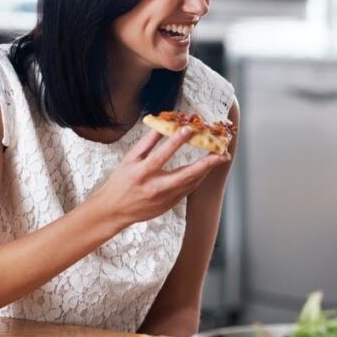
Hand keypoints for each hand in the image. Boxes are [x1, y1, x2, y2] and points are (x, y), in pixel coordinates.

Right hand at [89, 128, 229, 229]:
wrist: (114, 210)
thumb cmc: (121, 181)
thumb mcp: (129, 159)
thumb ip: (147, 143)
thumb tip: (161, 125)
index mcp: (142, 173)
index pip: (161, 155)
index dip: (175, 142)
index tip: (189, 129)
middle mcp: (154, 187)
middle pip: (185, 175)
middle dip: (206, 164)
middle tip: (222, 153)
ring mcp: (164, 199)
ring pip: (190, 184)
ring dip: (206, 170)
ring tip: (220, 158)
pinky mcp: (169, 205)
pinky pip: (188, 190)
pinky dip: (198, 178)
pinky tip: (206, 169)